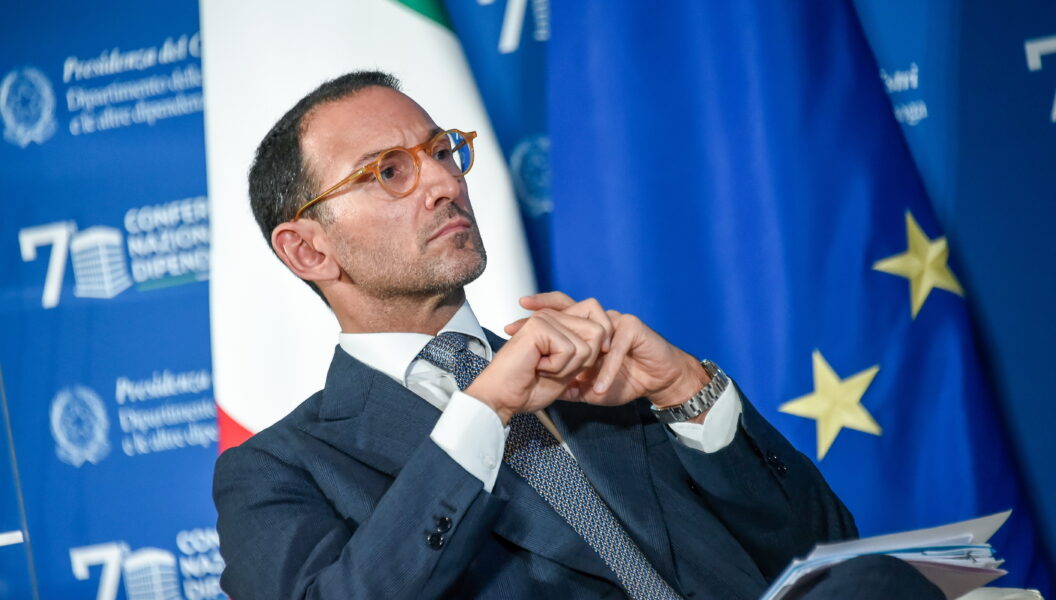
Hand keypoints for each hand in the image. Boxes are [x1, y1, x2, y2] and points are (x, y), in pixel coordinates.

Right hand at [466, 308, 607, 424]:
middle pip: (599, 331)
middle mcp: (552, 316)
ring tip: (544, 368)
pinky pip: (571, 350)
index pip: (598, 317)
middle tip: (556, 369)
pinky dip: (558, 367)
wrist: (503, 398)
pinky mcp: (540, 326)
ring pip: (588, 344)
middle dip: (585, 360)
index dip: (601, 343)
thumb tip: (607, 342)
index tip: (580, 362)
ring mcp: (545, 318)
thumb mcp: (567, 369)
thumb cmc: (529, 388)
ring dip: (569, 366)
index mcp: (558, 323)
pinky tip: (537, 367)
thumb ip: (585, 353)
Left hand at [507, 292, 710, 408]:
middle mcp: (599, 320)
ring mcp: (617, 321)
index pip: (558, 317)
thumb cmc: (626, 380)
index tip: (510, 325)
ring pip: (592, 332)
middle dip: (546, 309)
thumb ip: (570, 387)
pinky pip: (615, 350)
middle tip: (527, 314)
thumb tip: (545, 391)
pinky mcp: (634, 329)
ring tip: (566, 371)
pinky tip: (597, 388)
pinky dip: (606, 372)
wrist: (659, 381)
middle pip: (570, 307)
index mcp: (586, 330)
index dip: (536, 318)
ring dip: (579, 354)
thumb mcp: (590, 389)